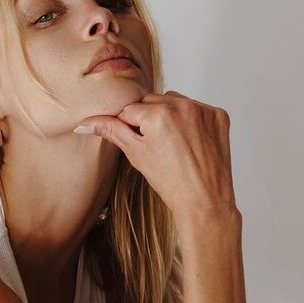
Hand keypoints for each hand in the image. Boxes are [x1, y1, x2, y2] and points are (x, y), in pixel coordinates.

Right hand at [73, 90, 238, 230]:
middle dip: (149, 118)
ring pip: (174, 101)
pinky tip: (190, 142)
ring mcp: (203, 110)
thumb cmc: (170, 182)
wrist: (204, 201)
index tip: (141, 145)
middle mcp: (182, 105)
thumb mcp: (136, 154)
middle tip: (157, 146)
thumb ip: (111, 131)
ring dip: (169, 115)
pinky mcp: (218, 116)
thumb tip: (85, 122)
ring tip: (173, 144)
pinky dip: (191, 121)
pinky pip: (196, 109)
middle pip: (152, 101)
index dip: (131, 128)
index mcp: (158, 113)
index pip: (130, 109)